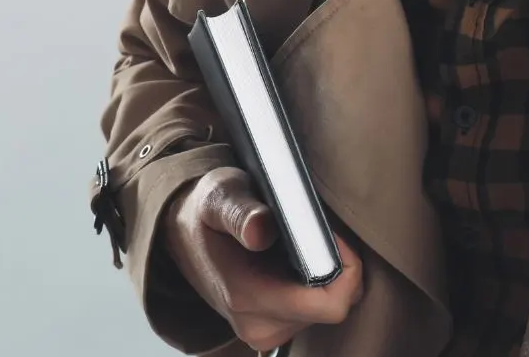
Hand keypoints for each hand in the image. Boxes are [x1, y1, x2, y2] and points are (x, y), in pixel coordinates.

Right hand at [162, 166, 364, 351]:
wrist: (182, 234)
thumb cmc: (206, 210)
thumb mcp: (219, 196)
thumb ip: (239, 212)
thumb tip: (261, 230)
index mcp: (248, 296)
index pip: (330, 305)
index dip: (346, 268)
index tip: (332, 233)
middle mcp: (258, 325)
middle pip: (334, 306)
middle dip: (337, 267)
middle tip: (316, 231)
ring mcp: (264, 331)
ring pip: (327, 308)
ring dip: (325, 275)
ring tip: (301, 243)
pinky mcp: (270, 328)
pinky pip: (314, 311)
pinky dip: (315, 284)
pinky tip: (297, 260)